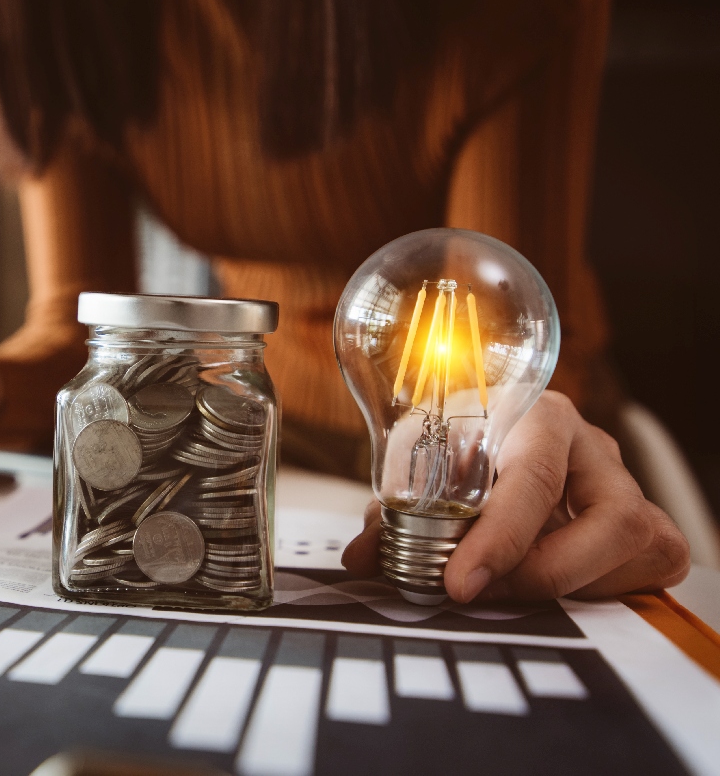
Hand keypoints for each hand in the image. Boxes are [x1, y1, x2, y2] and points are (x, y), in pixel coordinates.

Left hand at [341, 392, 690, 601]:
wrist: (499, 441)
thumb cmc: (462, 452)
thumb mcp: (421, 472)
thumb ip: (391, 517)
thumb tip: (362, 560)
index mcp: (534, 416)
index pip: (531, 476)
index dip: (499, 538)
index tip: (459, 583)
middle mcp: (590, 445)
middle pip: (607, 519)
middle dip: (539, 571)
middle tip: (476, 593)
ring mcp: (626, 485)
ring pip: (634, 545)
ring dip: (569, 582)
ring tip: (508, 588)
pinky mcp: (647, 526)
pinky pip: (648, 569)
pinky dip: (600, 590)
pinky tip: (553, 587)